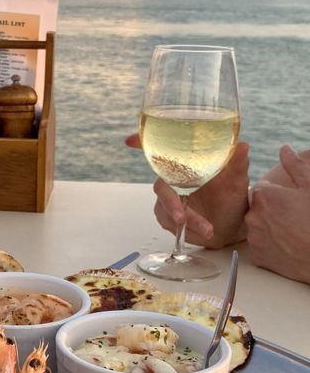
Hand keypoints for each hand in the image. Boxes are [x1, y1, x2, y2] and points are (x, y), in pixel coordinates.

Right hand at [126, 133, 249, 248]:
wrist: (232, 224)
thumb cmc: (232, 196)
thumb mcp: (237, 180)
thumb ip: (237, 163)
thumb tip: (244, 146)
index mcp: (185, 165)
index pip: (160, 152)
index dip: (143, 144)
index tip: (129, 140)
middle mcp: (173, 180)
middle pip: (161, 187)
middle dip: (171, 203)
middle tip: (182, 217)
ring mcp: (169, 199)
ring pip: (167, 208)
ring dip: (187, 220)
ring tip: (207, 229)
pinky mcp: (168, 217)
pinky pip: (170, 222)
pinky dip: (188, 228)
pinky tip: (203, 232)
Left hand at [246, 145, 309, 282]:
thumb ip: (295, 166)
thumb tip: (284, 149)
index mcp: (264, 195)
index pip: (263, 189)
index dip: (279, 194)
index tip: (292, 201)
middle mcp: (253, 215)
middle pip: (260, 208)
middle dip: (274, 210)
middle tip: (295, 217)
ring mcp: (254, 238)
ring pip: (259, 227)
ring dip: (271, 227)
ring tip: (293, 232)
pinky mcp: (258, 257)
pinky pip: (261, 247)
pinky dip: (271, 245)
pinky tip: (289, 246)